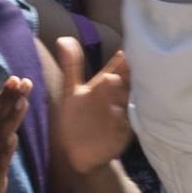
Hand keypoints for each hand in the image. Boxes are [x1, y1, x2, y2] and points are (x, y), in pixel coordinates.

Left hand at [50, 37, 130, 171]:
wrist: (78, 154)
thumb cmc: (77, 119)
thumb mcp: (71, 92)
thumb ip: (71, 67)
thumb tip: (63, 38)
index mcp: (106, 86)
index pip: (118, 69)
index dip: (121, 62)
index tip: (124, 52)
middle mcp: (118, 99)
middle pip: (126, 85)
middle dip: (124, 78)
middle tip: (117, 69)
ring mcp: (121, 117)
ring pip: (128, 104)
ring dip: (122, 97)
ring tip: (113, 86)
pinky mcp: (121, 136)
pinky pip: (125, 128)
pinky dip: (121, 122)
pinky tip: (116, 114)